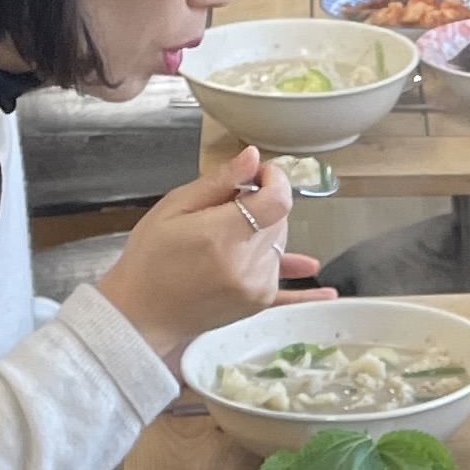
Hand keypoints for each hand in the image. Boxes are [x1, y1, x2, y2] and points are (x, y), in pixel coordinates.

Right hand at [93, 148, 332, 365]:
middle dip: (261, 206)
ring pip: (280, 244)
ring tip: (226, 240)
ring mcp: (256, 287)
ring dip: (263, 234)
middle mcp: (246, 264)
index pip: (277, 200)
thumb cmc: (151, 258)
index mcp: (223, 235)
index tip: (260, 174)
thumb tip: (253, 157)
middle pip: (279, 220)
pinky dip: (308, 292)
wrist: (141, 312)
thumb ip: (218, 182)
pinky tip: (328, 293)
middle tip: (226, 209)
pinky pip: (290, 295)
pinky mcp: (258, 304)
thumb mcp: (175, 208)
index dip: (275, 180)